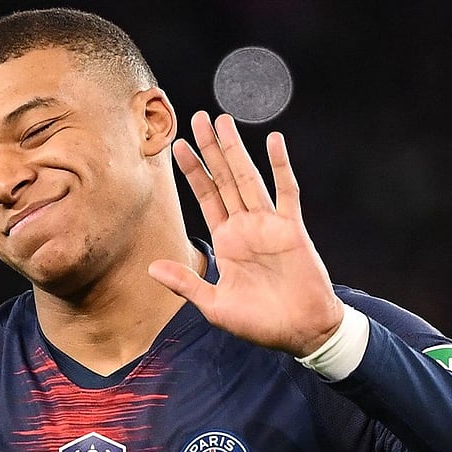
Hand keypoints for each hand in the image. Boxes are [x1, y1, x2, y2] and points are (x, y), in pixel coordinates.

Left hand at [148, 112, 342, 356]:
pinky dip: (280, 167)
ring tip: (224, 121)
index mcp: (227, 241)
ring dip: (236, 150)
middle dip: (211, 149)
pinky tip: (273, 142)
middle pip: (224, 179)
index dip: (192, 171)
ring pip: (249, 178)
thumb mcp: (214, 305)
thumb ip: (185, 284)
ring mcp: (269, 224)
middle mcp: (246, 226)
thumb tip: (150, 268)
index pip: (205, 197)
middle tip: (198, 118)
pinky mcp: (292, 229)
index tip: (177, 146)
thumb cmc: (260, 323)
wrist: (301, 333)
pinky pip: (286, 192)